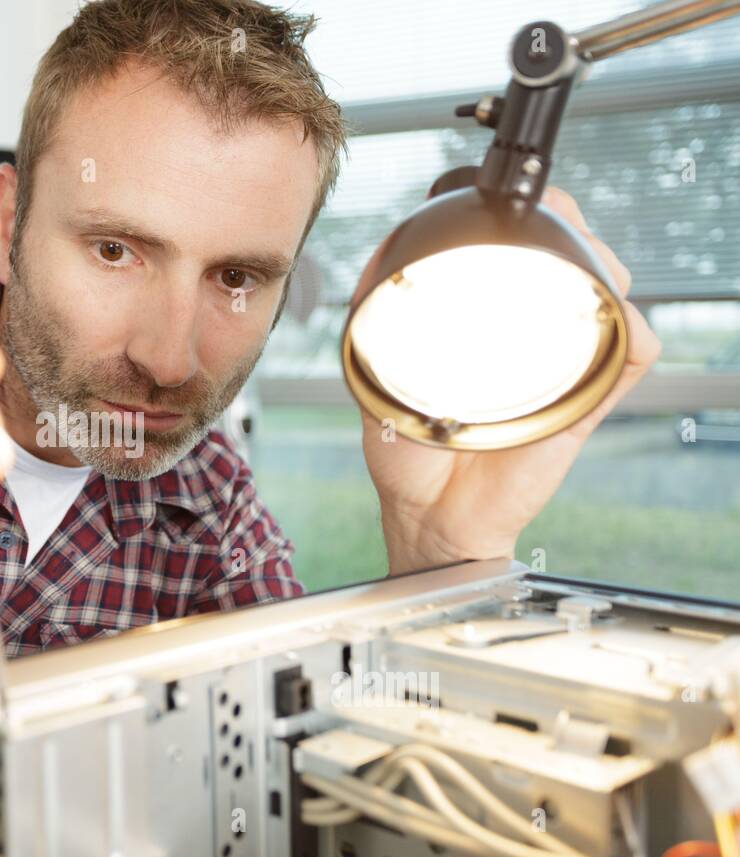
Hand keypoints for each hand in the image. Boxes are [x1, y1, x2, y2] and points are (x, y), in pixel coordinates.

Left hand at [363, 186, 661, 574]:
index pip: (525, 247)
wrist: (430, 515)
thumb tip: (379, 258)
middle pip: (576, 255)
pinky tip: (609, 321)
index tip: (505, 194)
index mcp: (488, 322)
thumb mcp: (376, 373)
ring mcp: (564, 364)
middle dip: (570, 222)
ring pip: (612, 291)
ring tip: (575, 263)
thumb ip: (373, 319)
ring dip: (603, 265)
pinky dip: (631, 330)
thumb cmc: (409, 449)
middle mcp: (532, 335)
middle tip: (546, 218)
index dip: (530, 210)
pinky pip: (631, 355)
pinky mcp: (587, 401)